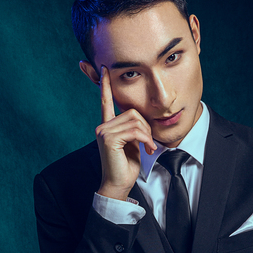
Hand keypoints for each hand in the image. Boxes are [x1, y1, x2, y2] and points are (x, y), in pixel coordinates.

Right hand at [95, 66, 156, 200]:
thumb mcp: (133, 143)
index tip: (104, 68)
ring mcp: (103, 131)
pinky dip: (145, 140)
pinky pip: (134, 131)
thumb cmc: (126, 166)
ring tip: (148, 147)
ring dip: (147, 135)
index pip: (106, 101)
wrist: (119, 184)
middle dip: (146, 127)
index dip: (105, 85)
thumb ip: (133, 128)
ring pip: (135, 120)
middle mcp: (102, 126)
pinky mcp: (108, 138)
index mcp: (107, 125)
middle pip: (131, 112)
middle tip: (149, 143)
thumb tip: (141, 118)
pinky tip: (147, 150)